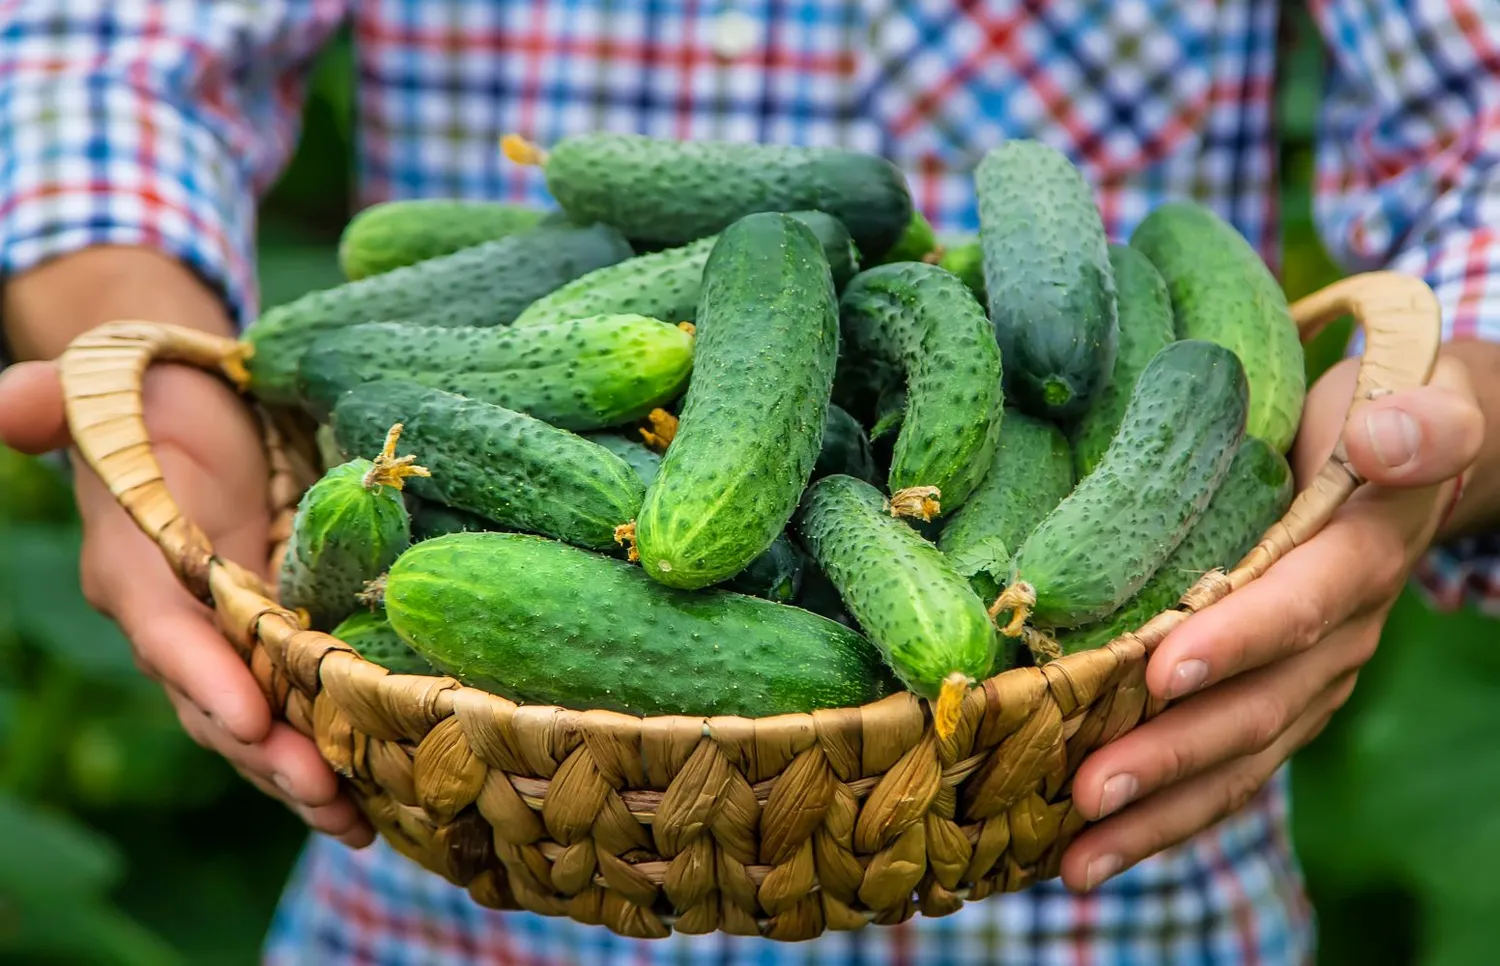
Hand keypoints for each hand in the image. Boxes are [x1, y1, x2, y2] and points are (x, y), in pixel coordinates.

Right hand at [0, 248, 370, 846]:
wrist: (193, 410)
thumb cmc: (152, 395)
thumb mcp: (103, 386)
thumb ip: (52, 403)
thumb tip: (6, 410)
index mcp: (135, 571)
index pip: (166, 633)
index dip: (202, 675)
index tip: (248, 715)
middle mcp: (179, 622)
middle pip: (218, 702)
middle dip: (268, 753)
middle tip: (327, 794)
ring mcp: (231, 639)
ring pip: (261, 724)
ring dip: (306, 775)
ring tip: (359, 821)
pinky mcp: (281, 641)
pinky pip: (301, 707)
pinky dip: (335, 750)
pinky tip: (383, 794)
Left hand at [1059, 351, 1484, 891]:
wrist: (1405, 459)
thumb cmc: (1379, 415)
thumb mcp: (1412, 398)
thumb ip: (1418, 421)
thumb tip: (1388, 442)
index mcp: (1359, 557)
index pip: (1298, 605)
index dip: (1238, 640)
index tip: (1163, 670)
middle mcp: (1340, 636)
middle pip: (1259, 708)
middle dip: (1175, 754)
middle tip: (1090, 790)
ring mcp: (1310, 680)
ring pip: (1239, 759)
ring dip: (1160, 811)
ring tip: (1078, 860)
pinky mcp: (1278, 699)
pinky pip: (1228, 767)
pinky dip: (1167, 811)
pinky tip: (1093, 847)